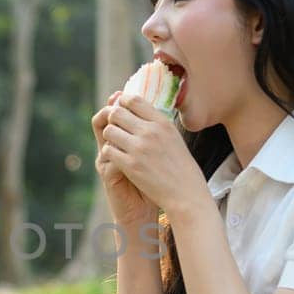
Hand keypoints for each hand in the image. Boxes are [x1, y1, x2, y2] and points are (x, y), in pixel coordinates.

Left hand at [96, 92, 205, 216]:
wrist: (186, 193)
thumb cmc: (181, 167)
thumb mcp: (173, 137)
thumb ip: (157, 124)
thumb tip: (138, 110)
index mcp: (162, 122)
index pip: (134, 99)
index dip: (122, 102)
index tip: (121, 111)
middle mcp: (151, 132)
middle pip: (116, 112)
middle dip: (112, 119)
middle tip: (115, 129)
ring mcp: (140, 148)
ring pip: (109, 130)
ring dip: (109, 136)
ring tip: (116, 144)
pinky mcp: (131, 165)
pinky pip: (108, 150)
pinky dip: (109, 152)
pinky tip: (117, 158)